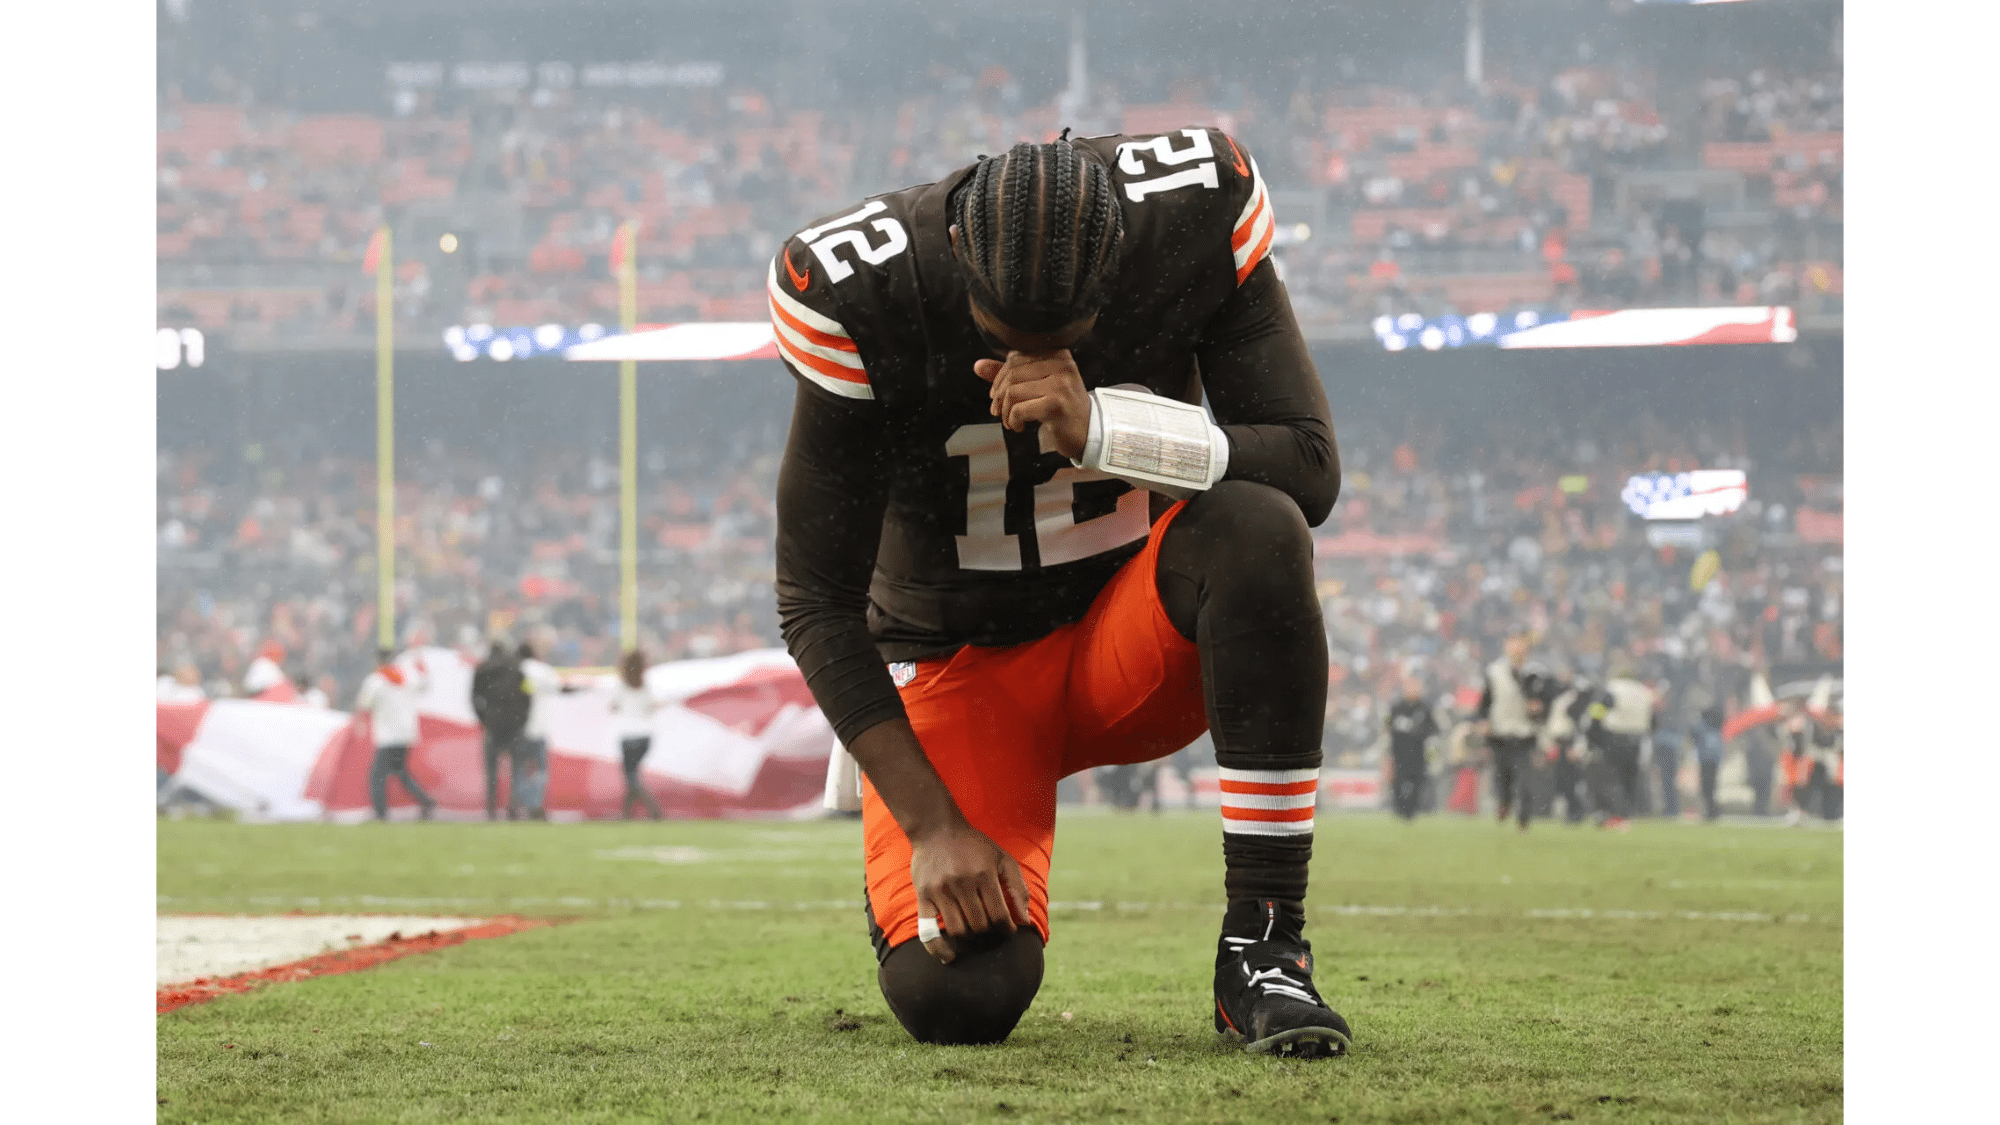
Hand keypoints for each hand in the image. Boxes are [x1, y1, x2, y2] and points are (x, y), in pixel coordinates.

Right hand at [908, 822, 1033, 963]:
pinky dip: (938, 948)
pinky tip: (949, 957)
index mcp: (984, 874)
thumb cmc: (974, 845)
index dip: (1007, 929)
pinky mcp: (924, 896)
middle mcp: (962, 883)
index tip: (1009, 931)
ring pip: (959, 931)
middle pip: (980, 925)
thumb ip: (1018, 889)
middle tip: (992, 931)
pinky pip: (928, 930)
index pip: (1000, 915)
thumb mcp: (1003, 859)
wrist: (937, 829)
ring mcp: (941, 891)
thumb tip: (1025, 922)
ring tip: (975, 935)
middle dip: (990, 933)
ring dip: (970, 939)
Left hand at [973, 350, 1090, 460]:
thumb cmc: (1062, 408)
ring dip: (1005, 411)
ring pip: (1013, 391)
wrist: (1089, 433)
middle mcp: (1062, 364)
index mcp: (1057, 354)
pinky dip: (1013, 420)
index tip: (997, 394)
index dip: (1000, 376)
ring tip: (1011, 421)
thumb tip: (978, 365)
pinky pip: (1019, 409)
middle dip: (999, 396)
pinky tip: (1019, 426)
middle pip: (1012, 373)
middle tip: (999, 411)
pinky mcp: (1057, 405)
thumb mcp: (1037, 386)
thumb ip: (1008, 374)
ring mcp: (1061, 384)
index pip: (1016, 356)